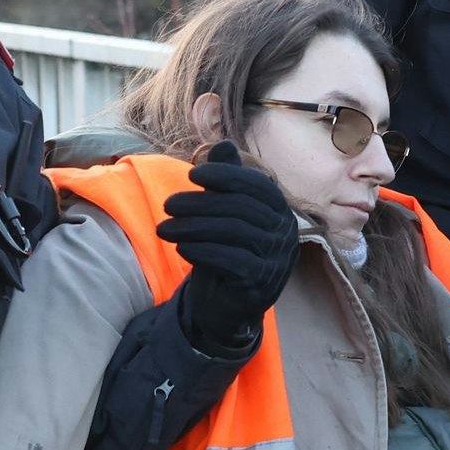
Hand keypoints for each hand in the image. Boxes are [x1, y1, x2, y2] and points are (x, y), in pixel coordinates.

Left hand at [160, 144, 297, 357]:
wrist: (226, 306)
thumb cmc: (224, 253)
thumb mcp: (223, 215)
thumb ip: (227, 182)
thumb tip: (224, 144)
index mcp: (281, 212)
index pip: (258, 185)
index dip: (226, 175)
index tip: (193, 174)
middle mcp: (285, 234)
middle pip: (241, 208)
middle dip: (199, 203)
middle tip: (167, 206)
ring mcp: (277, 261)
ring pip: (233, 232)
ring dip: (192, 227)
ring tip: (163, 229)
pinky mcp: (261, 284)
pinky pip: (231, 260)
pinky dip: (203, 251)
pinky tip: (182, 248)